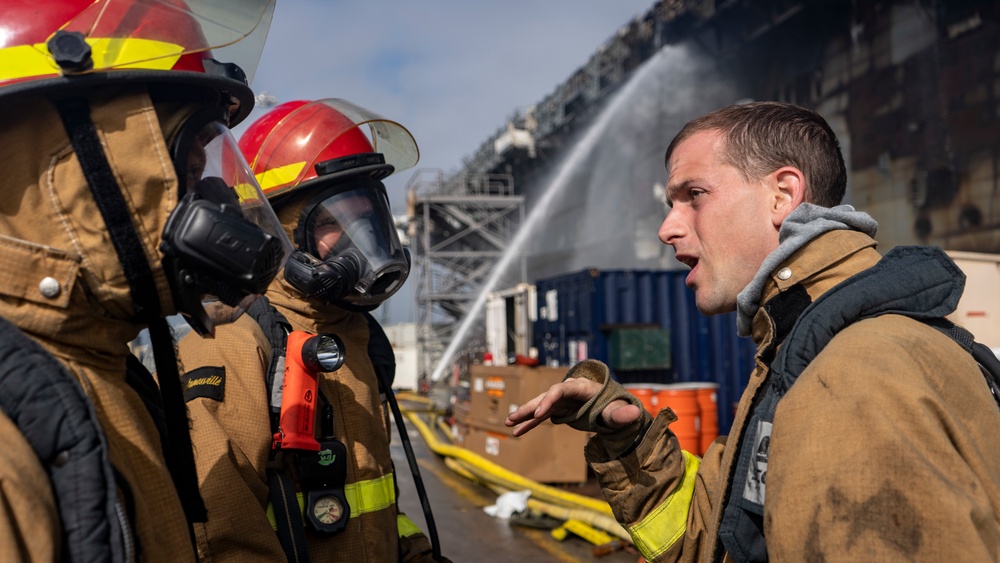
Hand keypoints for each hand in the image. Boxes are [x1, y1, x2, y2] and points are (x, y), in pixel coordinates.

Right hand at [504, 378, 641, 435]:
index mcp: (580, 387)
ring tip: (509, 424)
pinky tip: (518, 432)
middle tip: (513, 417)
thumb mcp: (618, 412)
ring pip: (539, 407)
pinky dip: (530, 423)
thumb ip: (623, 414)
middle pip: (545, 397)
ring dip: (524, 415)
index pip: (560, 391)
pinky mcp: (558, 410)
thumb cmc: (615, 407)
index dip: (549, 400)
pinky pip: (541, 417)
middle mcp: (566, 391)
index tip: (540, 413)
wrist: (612, 408)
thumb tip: (634, 414)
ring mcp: (561, 401)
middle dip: (529, 407)